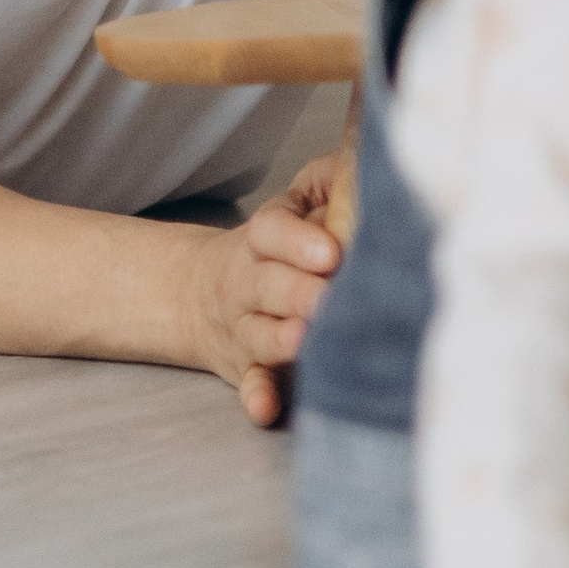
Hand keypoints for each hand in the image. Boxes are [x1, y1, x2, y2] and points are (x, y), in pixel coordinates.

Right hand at [183, 184, 341, 425]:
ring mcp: (243, 327)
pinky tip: (265, 409)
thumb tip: (365, 158)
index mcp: (262, 240)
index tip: (330, 251)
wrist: (203, 296)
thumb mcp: (293, 207)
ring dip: (279, 339)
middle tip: (328, 298)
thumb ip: (326, 182)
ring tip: (304, 341)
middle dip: (297, 292)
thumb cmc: (276, 251)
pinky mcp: (247, 367)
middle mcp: (247, 283)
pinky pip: (248, 383)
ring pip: (258, 332)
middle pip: (266, 284)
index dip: (297, 240)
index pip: (270, 231)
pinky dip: (256, 396)